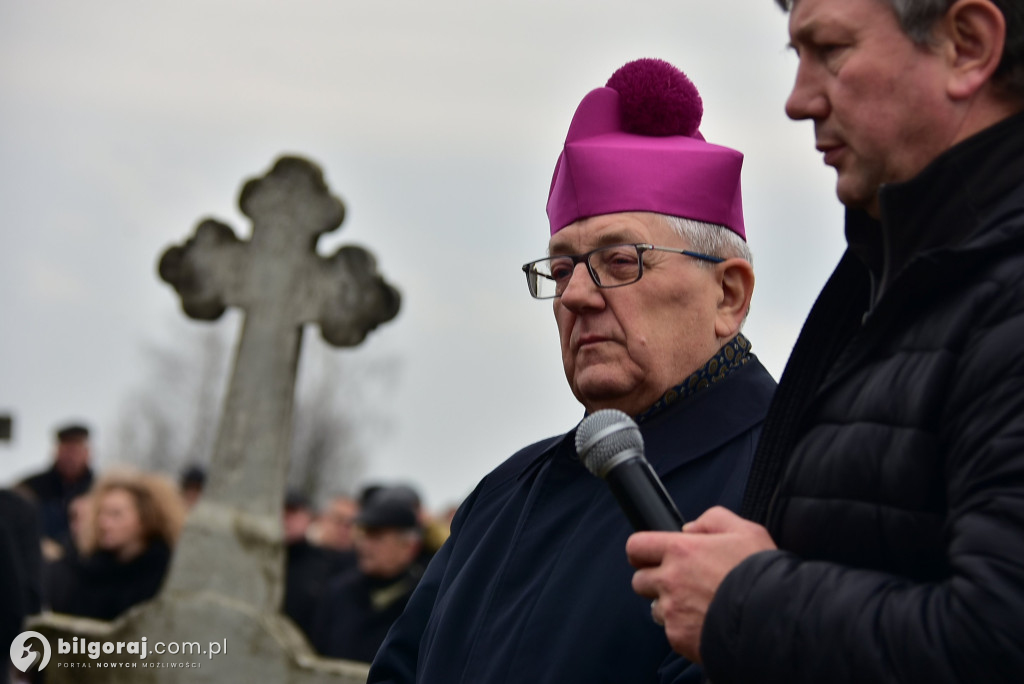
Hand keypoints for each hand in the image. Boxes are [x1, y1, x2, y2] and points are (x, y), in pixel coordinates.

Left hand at [626, 506, 775, 660]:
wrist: (773, 619)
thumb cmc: (761, 573)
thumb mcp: (745, 530)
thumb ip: (712, 520)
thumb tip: (689, 529)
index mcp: (681, 551)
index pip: (636, 546)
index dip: (642, 551)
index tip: (650, 556)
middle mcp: (670, 580)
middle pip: (639, 580)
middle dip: (655, 580)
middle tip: (680, 583)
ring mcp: (672, 611)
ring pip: (655, 608)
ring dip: (670, 606)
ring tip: (699, 606)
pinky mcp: (678, 638)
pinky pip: (671, 632)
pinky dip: (684, 629)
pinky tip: (707, 624)